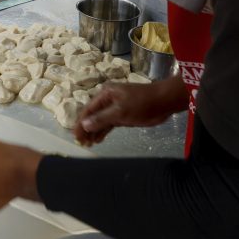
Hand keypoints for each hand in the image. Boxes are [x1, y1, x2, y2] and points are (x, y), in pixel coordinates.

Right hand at [74, 77, 188, 145]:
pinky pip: (109, 124)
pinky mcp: (123, 115)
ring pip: (101, 121)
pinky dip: (103, 131)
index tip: (75, 136)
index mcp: (105, 94)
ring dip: (94, 131)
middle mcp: (108, 100)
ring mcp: (116, 108)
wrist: (163, 101)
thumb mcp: (121, 111)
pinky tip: (98, 139)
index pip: (88, 110)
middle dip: (86, 128)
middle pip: (93, 115)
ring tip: (88, 144)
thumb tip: (85, 124)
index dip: (81, 123)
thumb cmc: (141, 103)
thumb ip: (102, 118)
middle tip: (81, 143)